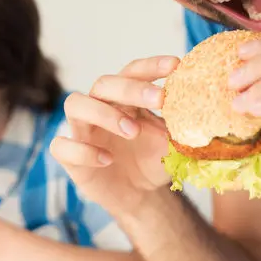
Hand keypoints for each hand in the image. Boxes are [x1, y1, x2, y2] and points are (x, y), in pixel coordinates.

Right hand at [50, 55, 179, 214]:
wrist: (138, 195)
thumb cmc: (152, 161)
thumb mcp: (171, 145)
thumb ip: (179, 128)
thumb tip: (198, 114)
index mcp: (125, 98)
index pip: (132, 72)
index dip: (151, 66)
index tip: (175, 65)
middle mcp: (100, 107)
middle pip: (103, 83)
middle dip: (130, 88)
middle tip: (159, 99)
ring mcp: (82, 130)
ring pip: (75, 104)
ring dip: (103, 113)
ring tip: (132, 131)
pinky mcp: (70, 157)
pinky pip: (62, 146)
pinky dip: (83, 150)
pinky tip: (107, 159)